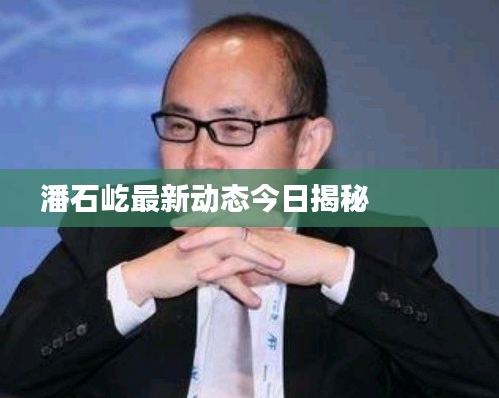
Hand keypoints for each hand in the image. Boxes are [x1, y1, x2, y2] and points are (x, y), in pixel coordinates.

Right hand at [121, 229, 283, 307]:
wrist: (146, 276)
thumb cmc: (171, 264)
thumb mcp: (195, 252)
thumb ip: (214, 249)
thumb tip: (234, 253)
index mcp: (209, 228)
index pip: (239, 222)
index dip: (260, 222)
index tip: (280, 224)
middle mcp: (208, 235)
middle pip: (244, 232)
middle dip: (267, 240)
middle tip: (287, 248)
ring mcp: (204, 250)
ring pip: (238, 251)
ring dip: (261, 260)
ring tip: (279, 272)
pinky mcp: (198, 268)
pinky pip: (225, 279)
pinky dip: (242, 291)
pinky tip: (255, 303)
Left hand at [179, 227, 348, 287]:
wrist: (323, 263)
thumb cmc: (300, 262)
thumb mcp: (270, 266)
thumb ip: (253, 271)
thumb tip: (240, 280)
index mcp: (256, 228)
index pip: (225, 220)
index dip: (205, 218)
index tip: (185, 219)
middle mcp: (256, 230)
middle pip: (221, 222)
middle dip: (197, 223)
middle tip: (175, 225)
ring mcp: (259, 242)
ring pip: (225, 238)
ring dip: (202, 243)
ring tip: (181, 249)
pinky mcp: (265, 258)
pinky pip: (238, 263)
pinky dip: (219, 270)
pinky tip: (203, 276)